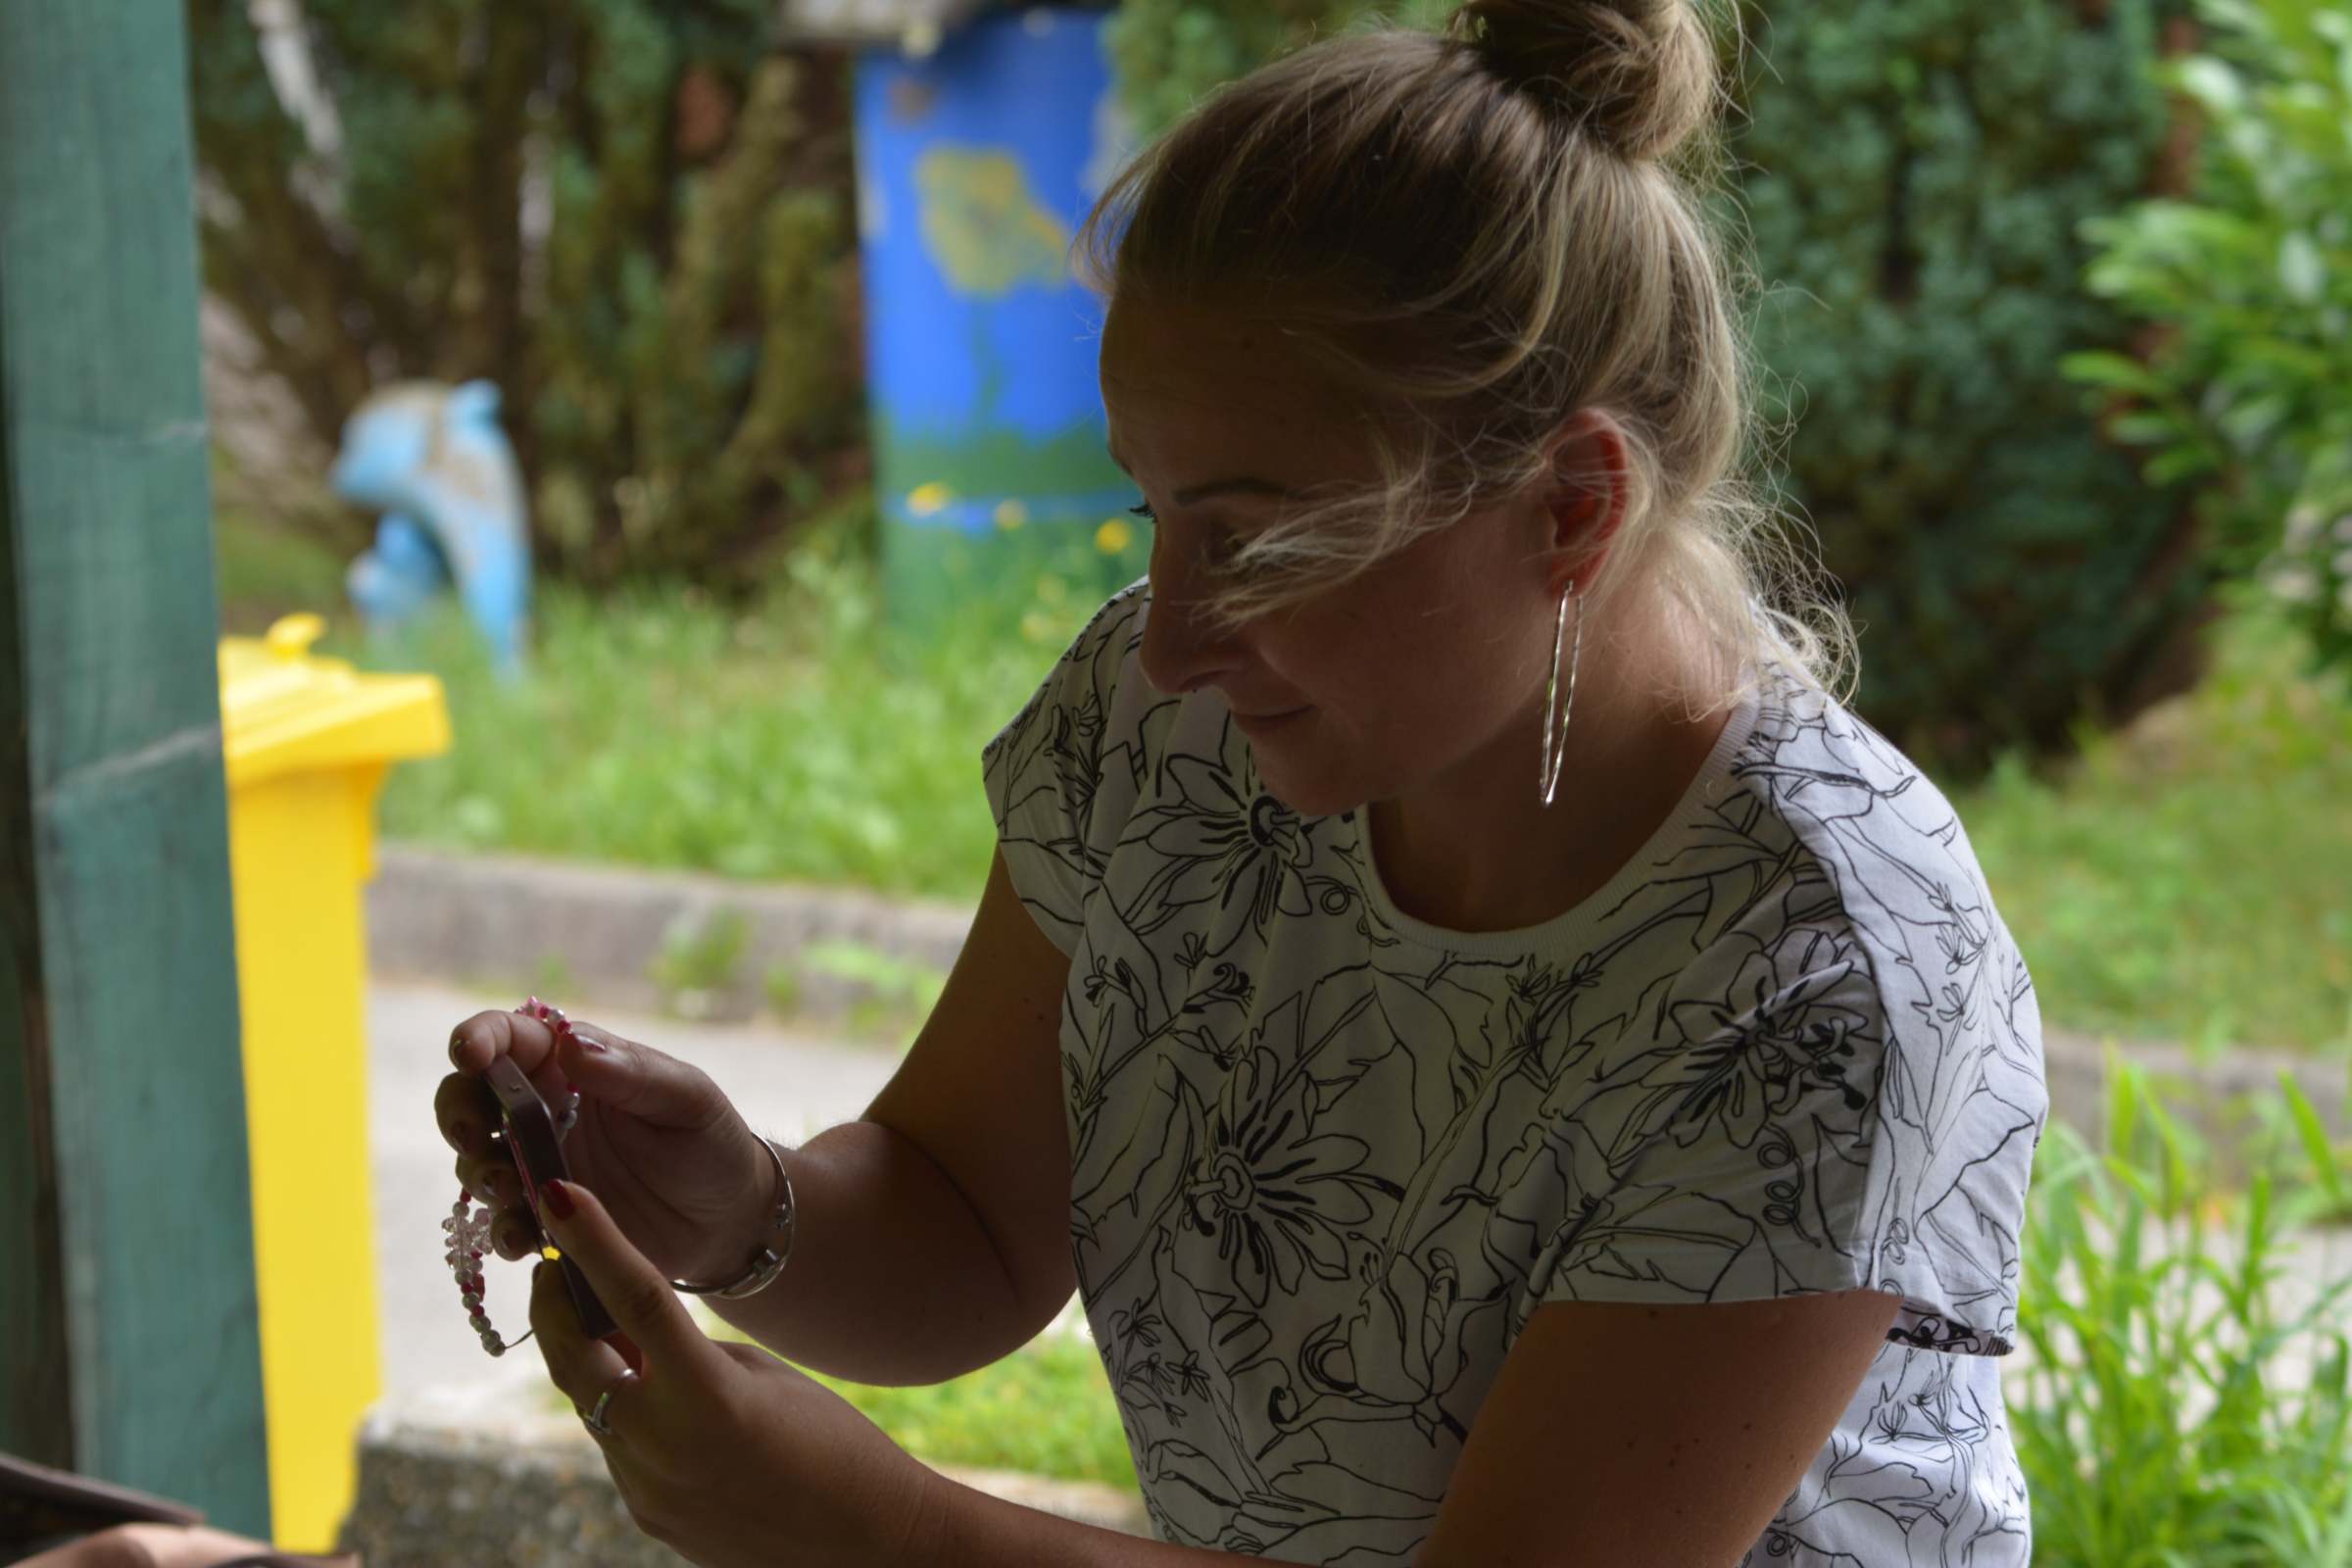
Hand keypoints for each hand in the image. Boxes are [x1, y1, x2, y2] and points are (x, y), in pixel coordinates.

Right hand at [434, 1004, 776, 1281]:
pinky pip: (504, 1223)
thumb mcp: (687, 1099)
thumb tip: (570, 1044)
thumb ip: (632, 1072)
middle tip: (472, 1132)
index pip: (511, 1038)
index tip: (469, 1055)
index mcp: (574, 1066)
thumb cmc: (711, 1142)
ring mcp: (539, 1167)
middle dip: (457, 1110)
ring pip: (478, 1161)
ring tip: (511, 1186)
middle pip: (471, 1097)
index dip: (478, 1038)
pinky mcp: (545, 1219)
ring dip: (481, 1172)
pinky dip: (503, 1230)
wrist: (730, 1221)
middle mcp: (544, 1112)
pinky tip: (524, 1237)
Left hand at [527, 1175, 936, 1567]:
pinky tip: (657, 1400)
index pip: (634, 1299)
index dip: (590, 1241)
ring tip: (610, 1328)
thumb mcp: (763, 1377)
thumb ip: (690, 1353)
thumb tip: (633, 1341)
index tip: (555, 1194)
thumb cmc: (833, 1443)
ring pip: (591, 1405)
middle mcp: (662, 1447)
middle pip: (576, 1358)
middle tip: (551, 1263)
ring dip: (594, 1362)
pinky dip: (625, 1413)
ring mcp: (646, 1489)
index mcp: (708, 1397)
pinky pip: (616, 1448)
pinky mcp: (646, 1515)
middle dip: (556, 1306)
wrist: (863, 1542)